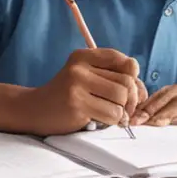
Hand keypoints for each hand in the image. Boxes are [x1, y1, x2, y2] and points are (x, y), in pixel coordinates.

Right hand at [18, 48, 146, 133]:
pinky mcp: (77, 104)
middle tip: (122, 108)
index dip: (134, 78)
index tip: (127, 90)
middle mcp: (79, 67)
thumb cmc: (67, 95)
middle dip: (131, 99)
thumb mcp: (86, 77)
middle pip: (127, 82)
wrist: (34, 109)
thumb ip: (113, 76)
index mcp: (83, 56)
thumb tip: (142, 90)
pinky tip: (101, 120)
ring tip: (110, 114)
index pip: (125, 62)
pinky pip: (113, 114)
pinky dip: (113, 121)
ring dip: (122, 111)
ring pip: (122, 98)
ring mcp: (76, 85)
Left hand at [133, 81, 176, 126]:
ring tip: (151, 123)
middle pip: (167, 99)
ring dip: (163, 114)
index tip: (131, 113)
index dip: (145, 104)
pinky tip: (174, 123)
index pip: (161, 94)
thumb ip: (174, 103)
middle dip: (149, 110)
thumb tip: (148, 115)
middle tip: (136, 120)